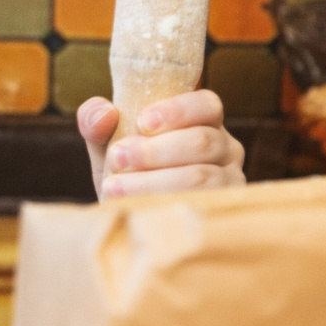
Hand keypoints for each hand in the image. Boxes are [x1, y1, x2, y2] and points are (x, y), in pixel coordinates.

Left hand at [77, 90, 245, 199]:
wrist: (127, 220)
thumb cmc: (125, 173)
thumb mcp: (107, 144)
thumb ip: (96, 121)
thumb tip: (104, 114)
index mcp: (204, 122)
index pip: (206, 105)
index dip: (177, 111)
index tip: (142, 122)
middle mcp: (225, 150)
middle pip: (202, 142)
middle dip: (154, 151)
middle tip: (117, 158)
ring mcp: (228, 184)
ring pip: (200, 177)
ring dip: (152, 182)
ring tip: (114, 187)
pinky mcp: (221, 214)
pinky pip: (198, 210)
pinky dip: (163, 207)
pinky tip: (134, 207)